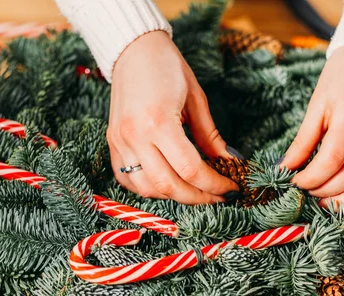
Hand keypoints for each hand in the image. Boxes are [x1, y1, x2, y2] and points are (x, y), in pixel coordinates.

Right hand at [107, 31, 238, 203]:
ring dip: (174, 196)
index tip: (231, 188)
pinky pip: (128, 179)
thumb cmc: (168, 67)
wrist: (133, 49)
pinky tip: (167, 182)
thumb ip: (210, 136)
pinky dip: (149, 189)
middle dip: (198, 198)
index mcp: (158, 122)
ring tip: (195, 190)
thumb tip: (229, 162)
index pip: (190, 170)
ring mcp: (119, 142)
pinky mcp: (112, 143)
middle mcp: (134, 136)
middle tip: (218, 197)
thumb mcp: (196, 99)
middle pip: (168, 186)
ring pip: (146, 189)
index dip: (214, 185)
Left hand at [278, 46, 343, 205]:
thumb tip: (285, 167)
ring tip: (321, 202)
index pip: (330, 160)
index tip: (292, 182)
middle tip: (304, 193)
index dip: (309, 178)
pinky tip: (342, 197)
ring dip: (343, 199)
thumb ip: (303, 140)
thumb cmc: (339, 79)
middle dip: (323, 191)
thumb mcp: (317, 104)